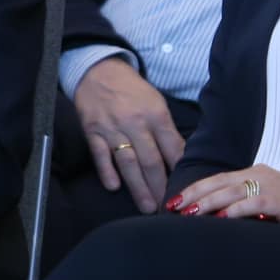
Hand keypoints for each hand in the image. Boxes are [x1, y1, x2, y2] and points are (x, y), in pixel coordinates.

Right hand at [74, 56, 185, 213]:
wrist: (98, 70)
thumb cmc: (132, 90)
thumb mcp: (156, 103)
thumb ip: (166, 130)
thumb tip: (180, 158)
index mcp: (155, 115)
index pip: (172, 149)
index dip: (180, 171)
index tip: (186, 190)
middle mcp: (134, 123)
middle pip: (151, 161)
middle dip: (160, 188)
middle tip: (167, 209)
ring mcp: (112, 128)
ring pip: (128, 163)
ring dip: (138, 187)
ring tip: (147, 207)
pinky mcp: (92, 131)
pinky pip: (100, 155)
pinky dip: (107, 171)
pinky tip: (114, 187)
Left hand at [170, 163, 279, 230]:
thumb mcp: (268, 204)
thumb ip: (246, 205)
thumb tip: (217, 218)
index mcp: (255, 174)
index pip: (217, 180)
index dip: (195, 189)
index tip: (175, 201)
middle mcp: (259, 175)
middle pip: (218, 182)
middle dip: (194, 194)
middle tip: (172, 206)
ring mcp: (270, 185)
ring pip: (231, 191)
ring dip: (208, 202)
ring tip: (189, 212)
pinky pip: (252, 203)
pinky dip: (234, 210)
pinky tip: (219, 218)